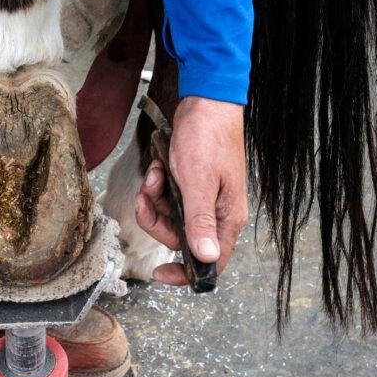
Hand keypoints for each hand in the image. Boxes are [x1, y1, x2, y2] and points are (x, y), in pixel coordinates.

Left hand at [134, 96, 248, 284]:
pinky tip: (158, 168)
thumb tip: (208, 258)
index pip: (211, 262)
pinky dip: (157, 186)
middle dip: (158, 220)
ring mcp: (203, 199)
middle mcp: (217, 213)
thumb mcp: (198, 182)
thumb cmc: (208, 138)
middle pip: (179, 239)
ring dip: (155, 199)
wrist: (205, 102)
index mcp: (227, 218)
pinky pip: (167, 198)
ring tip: (155, 176)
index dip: (186, 273)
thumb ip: (200, 222)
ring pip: (169, 218)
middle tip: (149, 197)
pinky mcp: (190, 185)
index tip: (159, 273)